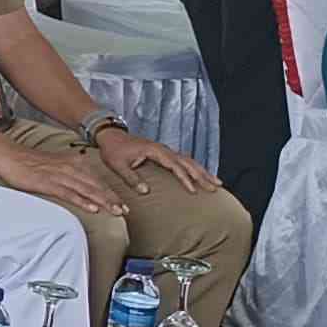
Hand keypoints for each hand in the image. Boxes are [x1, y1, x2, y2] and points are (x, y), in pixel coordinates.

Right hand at [2, 143, 129, 218]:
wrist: (9, 156)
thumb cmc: (29, 162)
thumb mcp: (54, 164)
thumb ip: (68, 172)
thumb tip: (79, 184)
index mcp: (73, 162)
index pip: (96, 179)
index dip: (110, 192)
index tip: (122, 203)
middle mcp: (70, 167)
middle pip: (96, 185)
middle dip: (112, 199)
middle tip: (124, 211)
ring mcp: (60, 175)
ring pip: (87, 190)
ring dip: (103, 201)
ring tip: (115, 212)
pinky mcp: (48, 183)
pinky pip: (69, 193)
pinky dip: (83, 201)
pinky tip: (92, 208)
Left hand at [98, 126, 218, 195]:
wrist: (110, 135)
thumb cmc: (113, 150)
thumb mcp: (118, 165)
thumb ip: (131, 178)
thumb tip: (145, 191)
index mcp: (155, 151)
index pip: (174, 166)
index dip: (184, 179)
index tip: (193, 190)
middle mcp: (163, 149)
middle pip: (188, 162)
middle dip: (202, 175)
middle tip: (215, 188)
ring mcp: (165, 150)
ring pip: (189, 161)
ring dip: (203, 171)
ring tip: (217, 182)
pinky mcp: (163, 153)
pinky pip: (183, 160)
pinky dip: (195, 168)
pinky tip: (202, 175)